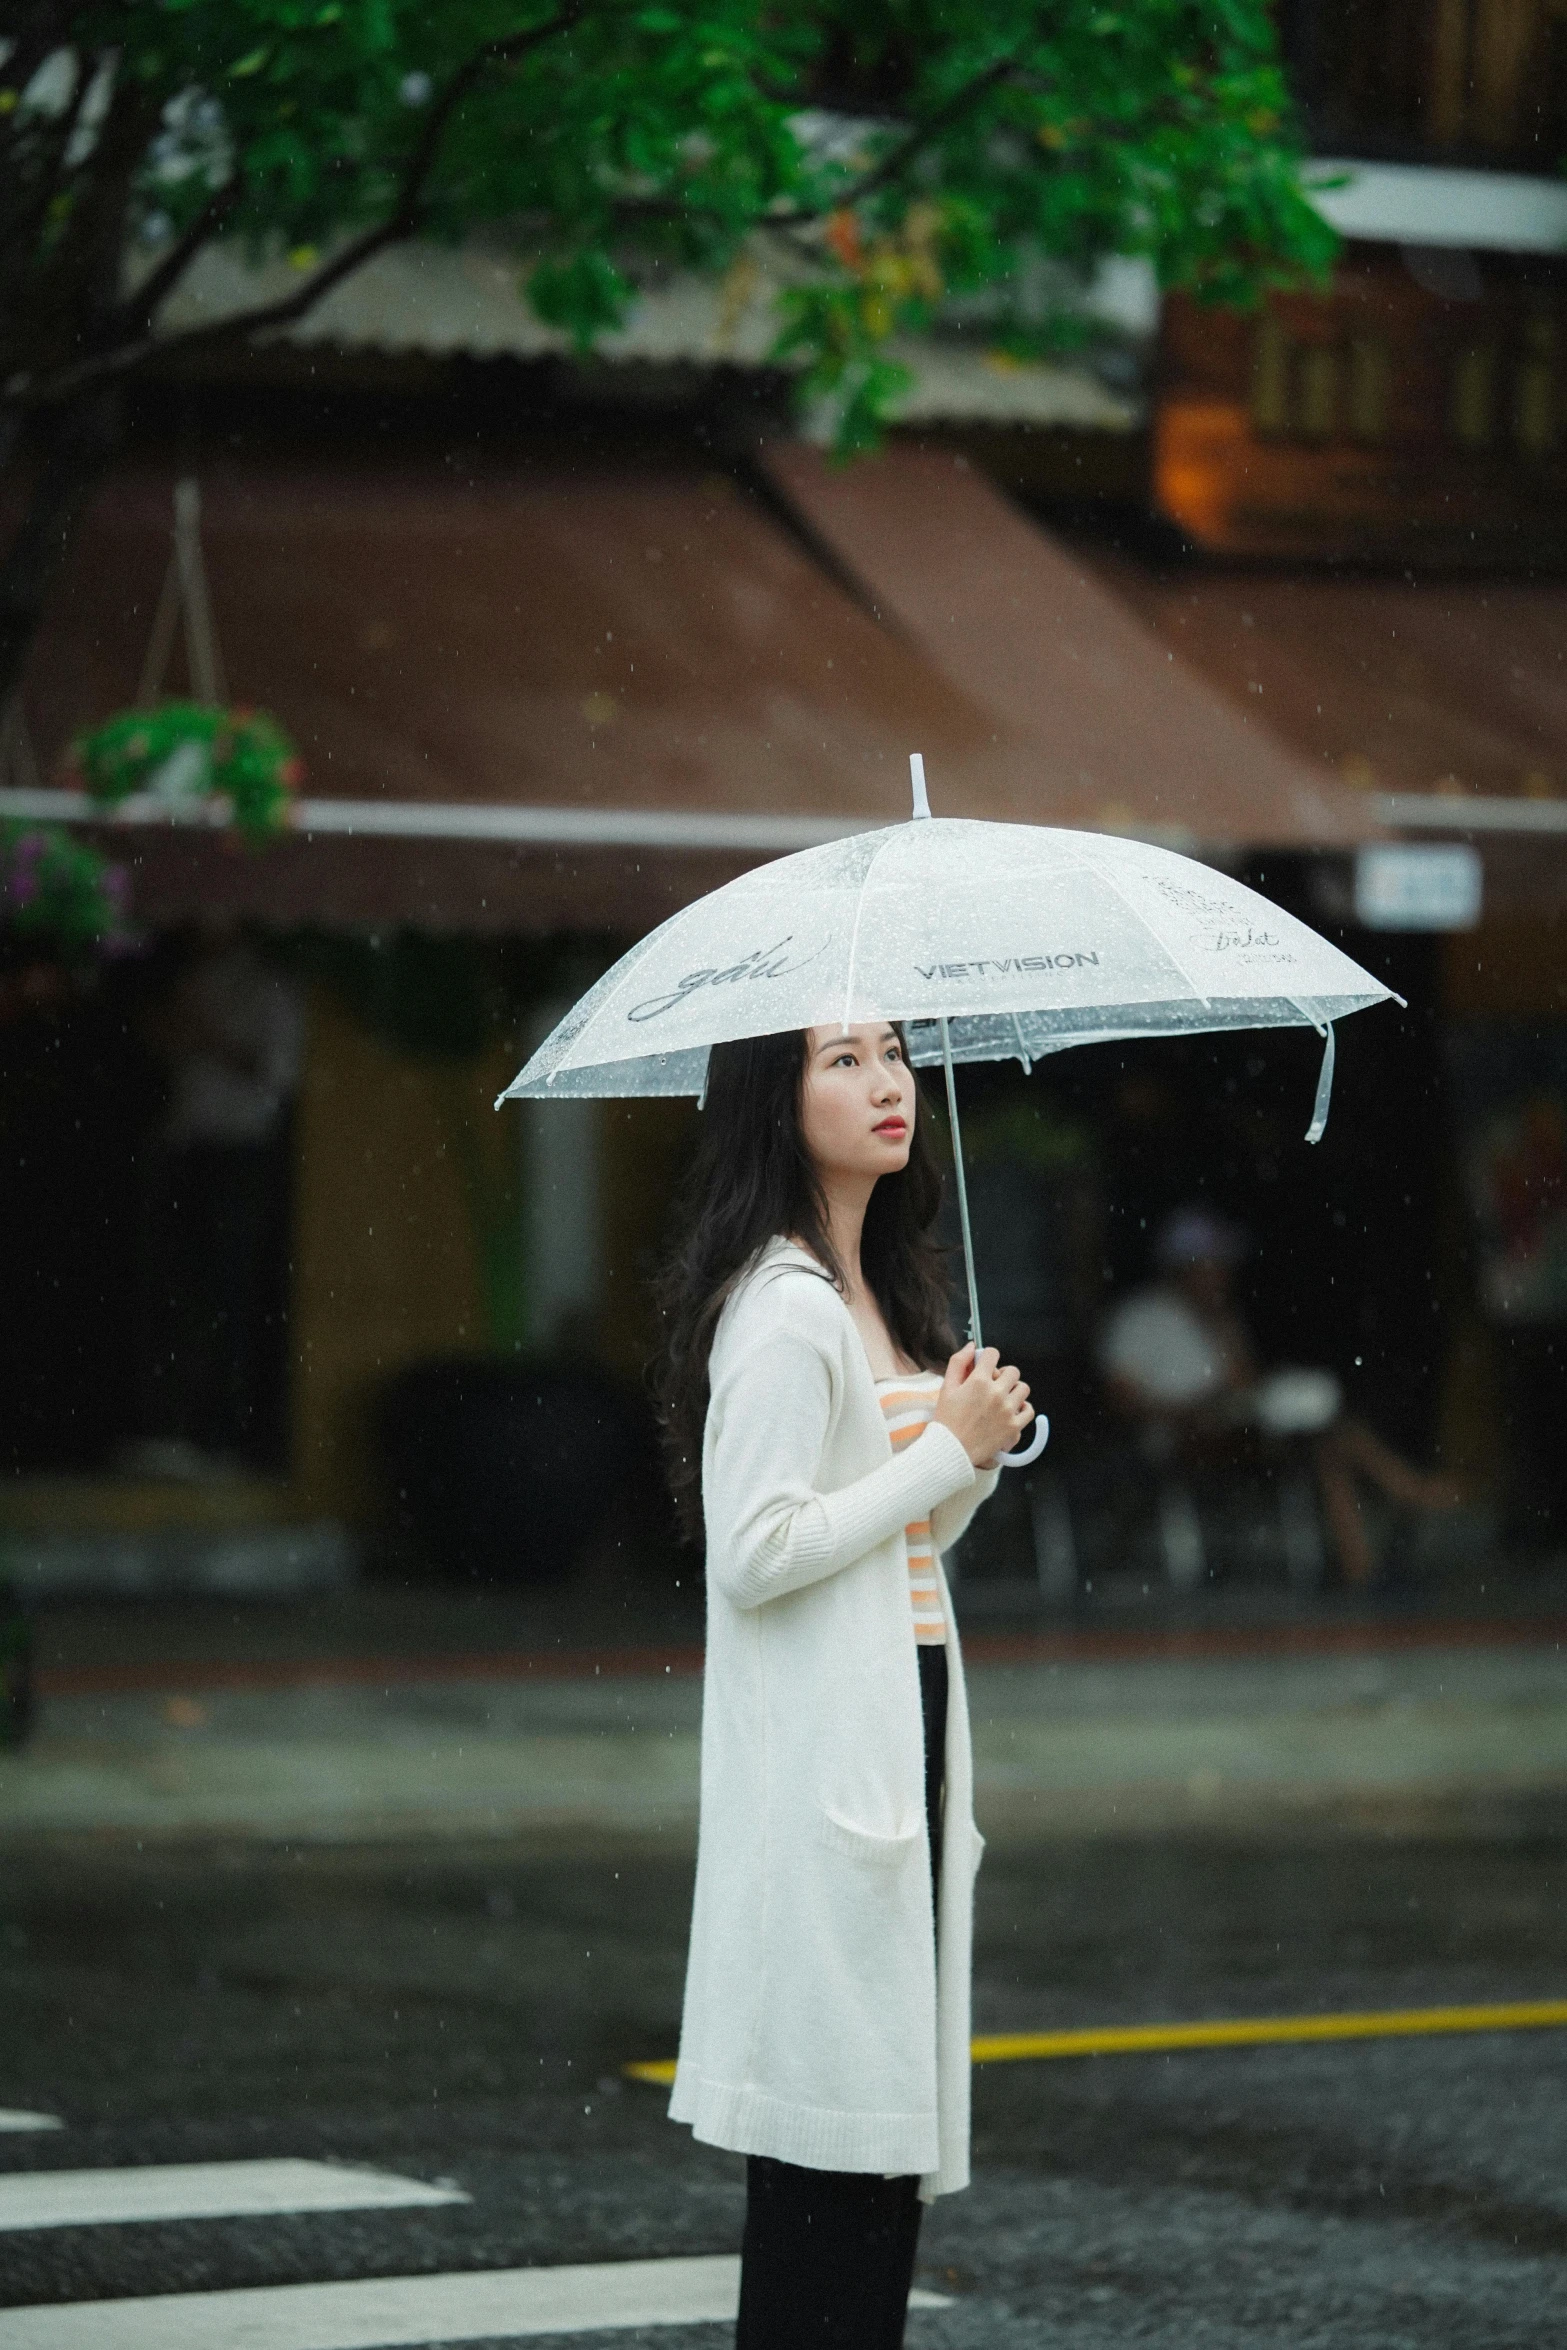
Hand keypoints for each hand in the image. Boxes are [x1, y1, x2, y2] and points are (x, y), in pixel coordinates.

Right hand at [933, 1342, 1032, 1468]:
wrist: (951, 1450)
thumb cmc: (946, 1420)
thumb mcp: (946, 1387)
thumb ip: (958, 1362)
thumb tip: (971, 1346)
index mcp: (978, 1381)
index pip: (992, 1354)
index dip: (987, 1357)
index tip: (984, 1365)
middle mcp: (996, 1392)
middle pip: (1012, 1371)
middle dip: (1003, 1374)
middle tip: (993, 1385)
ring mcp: (1007, 1410)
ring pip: (1023, 1388)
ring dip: (1014, 1390)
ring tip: (1003, 1399)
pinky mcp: (1014, 1426)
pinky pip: (1029, 1410)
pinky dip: (1023, 1409)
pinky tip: (1011, 1411)